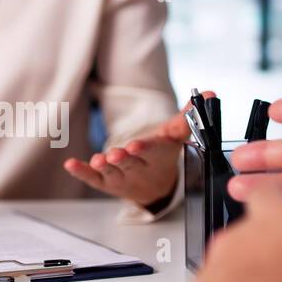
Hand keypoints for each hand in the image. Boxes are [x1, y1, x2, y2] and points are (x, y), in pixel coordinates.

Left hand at [63, 92, 213, 208]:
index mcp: (156, 155)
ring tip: (98, 160)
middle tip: (116, 154)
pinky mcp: (104, 181)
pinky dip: (82, 172)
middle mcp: (138, 168)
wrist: (155, 187)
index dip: (144, 148)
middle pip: (130, 163)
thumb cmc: (163, 155)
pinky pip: (92, 177)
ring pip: (111, 172)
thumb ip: (188, 115)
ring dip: (103, 166)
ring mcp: (120, 176)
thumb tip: (210, 93)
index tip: (136, 145)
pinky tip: (70, 164)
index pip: (151, 151)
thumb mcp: (175, 135)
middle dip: (123, 159)